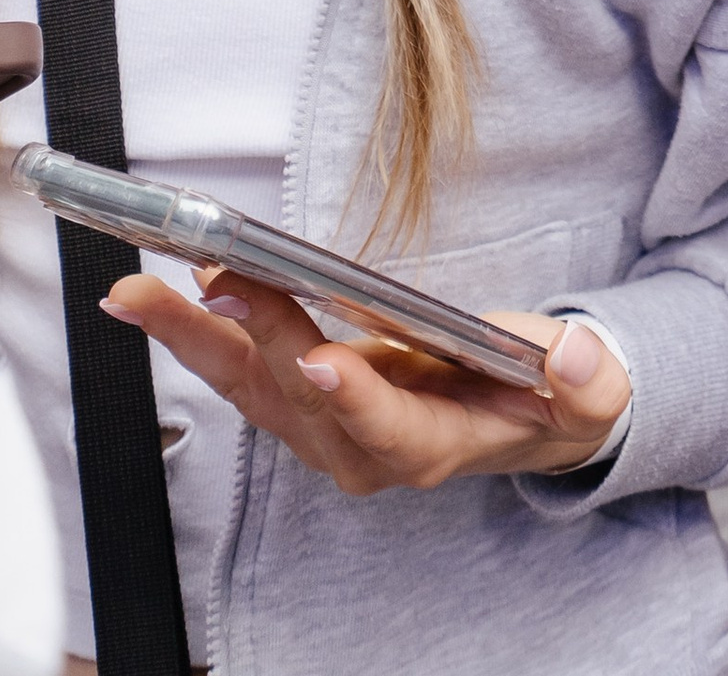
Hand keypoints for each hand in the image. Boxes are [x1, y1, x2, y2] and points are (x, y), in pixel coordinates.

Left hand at [102, 264, 630, 496]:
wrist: (522, 421)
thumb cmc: (547, 400)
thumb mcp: (589, 391)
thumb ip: (587, 380)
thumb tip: (574, 359)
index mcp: (434, 444)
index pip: (389, 429)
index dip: (358, 398)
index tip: (328, 359)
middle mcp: (364, 449)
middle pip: (298, 399)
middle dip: (251, 339)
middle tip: (210, 279)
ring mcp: (325, 426)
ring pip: (252, 388)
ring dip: (194, 339)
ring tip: (138, 290)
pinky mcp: (304, 397)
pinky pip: (243, 370)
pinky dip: (201, 333)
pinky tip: (165, 293)